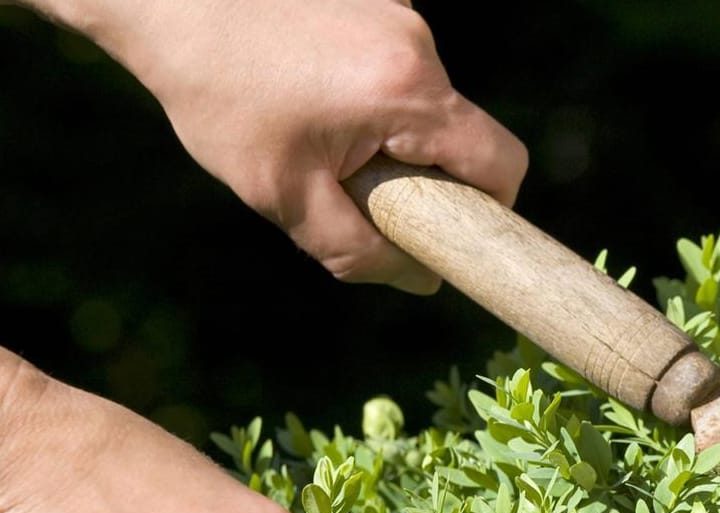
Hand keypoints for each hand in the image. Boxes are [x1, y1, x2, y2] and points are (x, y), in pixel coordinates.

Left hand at [73, 0, 527, 293]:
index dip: (489, 210)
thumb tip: (422, 278)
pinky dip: (366, 93)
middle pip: (462, 135)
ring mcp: (400, 12)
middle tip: (354, 182)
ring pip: (425, 102)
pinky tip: (306, 88)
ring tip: (315, 127)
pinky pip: (396, 67)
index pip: (502, 164)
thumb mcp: (285, 196)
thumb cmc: (217, 95)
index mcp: (409, 92)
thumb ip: (360, 251)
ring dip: (388, 131)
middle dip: (422, 172)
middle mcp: (418, 44)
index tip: (444, 229)